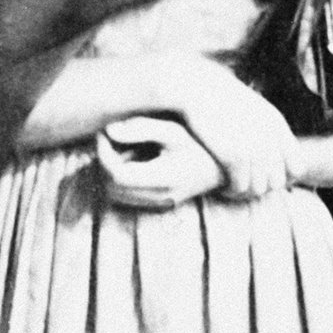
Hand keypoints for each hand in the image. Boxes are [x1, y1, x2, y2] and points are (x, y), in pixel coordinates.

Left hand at [96, 115, 223, 210]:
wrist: (229, 165)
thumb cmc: (202, 143)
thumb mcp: (174, 130)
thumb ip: (141, 129)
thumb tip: (109, 130)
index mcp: (163, 178)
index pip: (117, 175)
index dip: (103, 154)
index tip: (104, 132)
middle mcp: (160, 197)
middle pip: (112, 190)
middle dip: (104, 164)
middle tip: (109, 138)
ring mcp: (161, 203)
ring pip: (117, 196)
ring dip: (112, 173)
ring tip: (121, 147)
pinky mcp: (161, 202)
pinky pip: (129, 197)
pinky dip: (122, 179)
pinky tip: (133, 157)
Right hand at [167, 55, 296, 201]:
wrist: (198, 88)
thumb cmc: (221, 100)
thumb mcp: (253, 109)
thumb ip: (268, 131)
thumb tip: (274, 158)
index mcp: (277, 126)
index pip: (296, 167)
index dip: (283, 177)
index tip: (265, 177)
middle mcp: (270, 138)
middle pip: (277, 182)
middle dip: (261, 186)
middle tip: (244, 184)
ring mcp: (253, 148)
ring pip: (258, 189)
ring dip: (245, 192)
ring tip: (232, 187)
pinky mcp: (234, 156)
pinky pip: (239, 188)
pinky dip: (231, 191)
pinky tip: (222, 187)